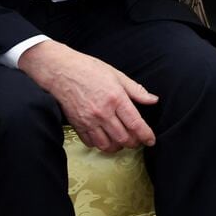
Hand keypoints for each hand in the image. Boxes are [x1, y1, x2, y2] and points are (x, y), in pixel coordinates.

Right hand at [18, 40, 158, 152]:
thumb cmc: (89, 69)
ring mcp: (89, 120)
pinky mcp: (77, 125)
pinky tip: (105, 138)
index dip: (146, 135)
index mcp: (116, 98)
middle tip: (137, 140)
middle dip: (133, 143)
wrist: (61, 71)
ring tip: (122, 141)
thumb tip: (153, 100)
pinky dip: (100, 144)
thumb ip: (136, 90)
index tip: (151, 141)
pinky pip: (91, 143)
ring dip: (117, 146)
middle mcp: (103, 112)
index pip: (135, 124)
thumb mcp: (117, 75)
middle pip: (123, 138)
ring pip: (107, 145)